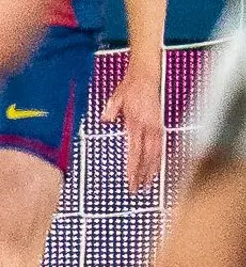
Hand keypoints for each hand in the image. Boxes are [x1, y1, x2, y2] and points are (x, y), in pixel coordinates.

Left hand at [104, 45, 166, 192]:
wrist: (146, 77)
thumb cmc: (130, 87)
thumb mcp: (116, 97)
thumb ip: (111, 110)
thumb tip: (105, 120)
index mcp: (137, 122)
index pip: (135, 150)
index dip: (133, 166)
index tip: (130, 179)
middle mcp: (149, 127)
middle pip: (147, 156)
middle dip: (142, 174)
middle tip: (137, 189)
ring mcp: (156, 127)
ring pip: (156, 154)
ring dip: (151, 170)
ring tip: (146, 184)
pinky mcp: (160, 126)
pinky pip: (160, 147)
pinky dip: (158, 159)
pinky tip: (155, 169)